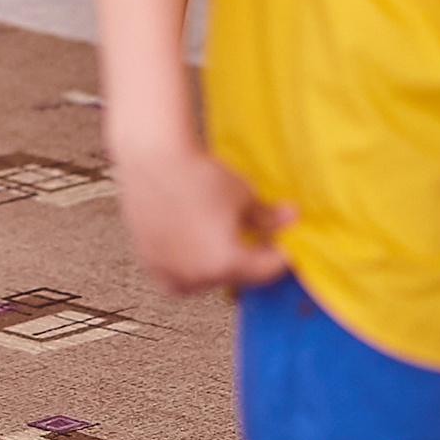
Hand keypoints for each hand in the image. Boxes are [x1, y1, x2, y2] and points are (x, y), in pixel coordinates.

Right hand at [112, 142, 294, 294]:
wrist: (151, 157)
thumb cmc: (195, 173)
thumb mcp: (243, 194)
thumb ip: (267, 216)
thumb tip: (290, 218)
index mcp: (226, 262)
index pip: (266, 270)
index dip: (279, 255)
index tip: (282, 244)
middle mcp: (196, 274)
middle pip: (235, 278)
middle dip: (247, 260)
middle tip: (251, 237)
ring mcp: (169, 269)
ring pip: (203, 282)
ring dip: (216, 268)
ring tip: (219, 242)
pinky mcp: (149, 259)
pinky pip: (174, 276)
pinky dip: (186, 268)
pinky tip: (191, 246)